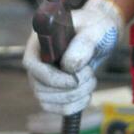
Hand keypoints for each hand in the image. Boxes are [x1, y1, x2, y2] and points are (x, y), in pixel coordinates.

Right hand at [23, 0, 123, 115]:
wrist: (102, 34)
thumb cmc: (96, 25)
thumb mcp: (94, 28)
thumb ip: (83, 43)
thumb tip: (68, 66)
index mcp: (41, 39)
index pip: (31, 64)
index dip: (50, 77)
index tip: (74, 80)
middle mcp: (38, 59)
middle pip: (38, 86)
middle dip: (68, 89)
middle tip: (90, 75)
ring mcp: (44, 76)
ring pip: (47, 100)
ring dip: (73, 97)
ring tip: (91, 80)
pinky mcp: (54, 90)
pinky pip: (56, 108)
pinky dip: (74, 106)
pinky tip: (87, 94)